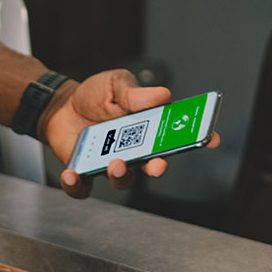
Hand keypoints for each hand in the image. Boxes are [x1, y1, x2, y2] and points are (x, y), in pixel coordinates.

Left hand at [41, 69, 218, 198]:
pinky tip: (72, 174)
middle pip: (153, 164)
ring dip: (122, 175)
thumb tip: (161, 95)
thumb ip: (134, 93)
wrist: (61, 106)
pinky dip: (77, 185)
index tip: (210, 138)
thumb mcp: (115, 84)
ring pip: (123, 180)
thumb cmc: (94, 95)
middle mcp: (133, 150)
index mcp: (147, 127)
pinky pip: (83, 187)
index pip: (176, 135)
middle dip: (158, 166)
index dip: (197, 138)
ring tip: (115, 163)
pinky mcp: (84, 173)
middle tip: (158, 164)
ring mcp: (109, 164)